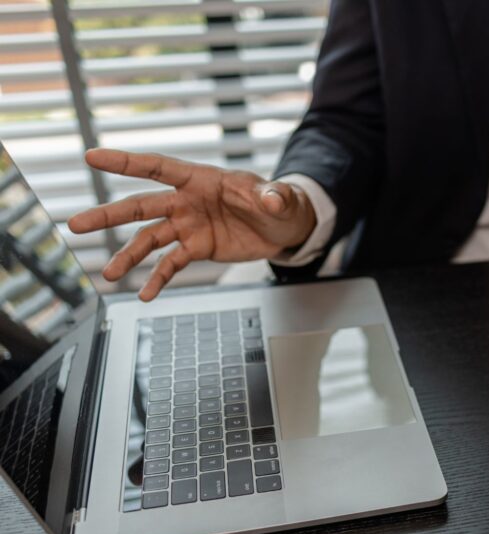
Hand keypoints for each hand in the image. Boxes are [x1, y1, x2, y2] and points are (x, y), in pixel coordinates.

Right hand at [68, 149, 317, 300]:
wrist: (285, 228)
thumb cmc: (280, 203)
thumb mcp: (280, 197)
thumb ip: (273, 196)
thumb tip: (272, 198)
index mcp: (200, 179)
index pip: (158, 167)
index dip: (126, 162)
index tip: (92, 157)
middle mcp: (187, 202)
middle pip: (141, 207)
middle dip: (109, 216)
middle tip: (76, 225)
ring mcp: (188, 226)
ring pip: (149, 240)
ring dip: (128, 256)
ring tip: (108, 274)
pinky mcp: (197, 248)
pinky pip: (171, 264)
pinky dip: (158, 279)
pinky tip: (145, 294)